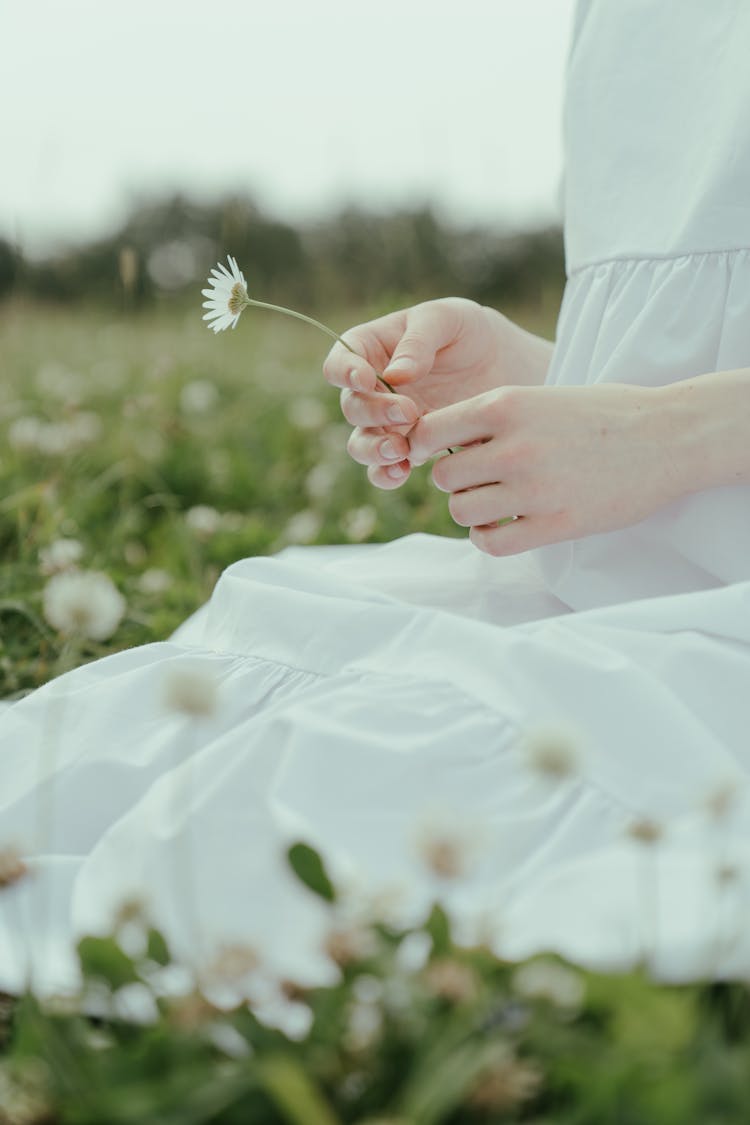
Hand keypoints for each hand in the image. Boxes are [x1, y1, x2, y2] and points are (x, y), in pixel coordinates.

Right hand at [322, 298, 551, 489]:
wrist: (504, 366)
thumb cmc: (469, 331)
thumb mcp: (449, 319)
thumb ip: (419, 341)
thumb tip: (394, 376)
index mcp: (370, 349)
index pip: (339, 363)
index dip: (345, 373)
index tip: (366, 379)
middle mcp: (371, 390)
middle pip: (351, 407)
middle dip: (374, 413)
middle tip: (409, 412)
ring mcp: (387, 423)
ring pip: (362, 444)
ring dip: (374, 451)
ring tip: (401, 451)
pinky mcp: (408, 448)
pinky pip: (384, 469)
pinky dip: (387, 475)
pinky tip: (403, 472)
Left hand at [407, 383, 686, 555]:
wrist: (667, 437)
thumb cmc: (602, 413)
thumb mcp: (539, 396)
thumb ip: (491, 418)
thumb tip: (436, 444)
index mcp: (506, 404)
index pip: (429, 432)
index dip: (427, 447)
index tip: (440, 454)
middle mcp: (513, 446)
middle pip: (442, 477)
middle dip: (456, 480)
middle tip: (480, 480)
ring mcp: (534, 488)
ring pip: (462, 511)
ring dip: (472, 511)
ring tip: (496, 503)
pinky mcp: (555, 524)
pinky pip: (492, 543)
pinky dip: (488, 539)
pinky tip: (504, 528)